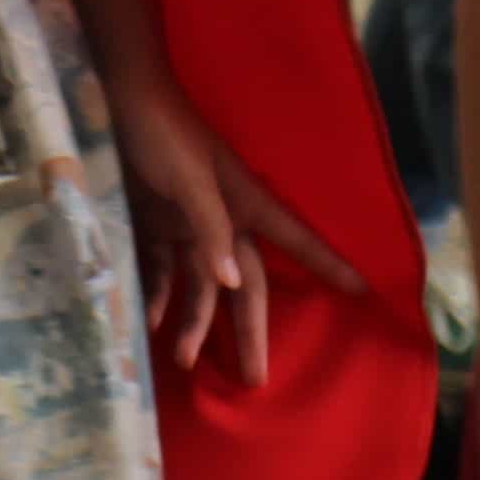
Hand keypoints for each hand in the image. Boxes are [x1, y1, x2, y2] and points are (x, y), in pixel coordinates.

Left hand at [107, 50, 362, 387]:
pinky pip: (160, 272)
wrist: (117, 100)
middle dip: (249, 332)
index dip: (328, 264)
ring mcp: (188, 226)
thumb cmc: (163, 133)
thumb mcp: (189, 180)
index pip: (294, 240)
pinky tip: (149, 322)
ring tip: (181, 359)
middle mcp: (222, 221)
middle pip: (244, 285)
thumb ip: (210, 229)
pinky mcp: (155, 226)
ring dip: (193, 322)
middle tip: (255, 379)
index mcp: (244, 203)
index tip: (363, 290)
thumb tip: (235, 284)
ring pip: (199, 287)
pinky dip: (157, 296)